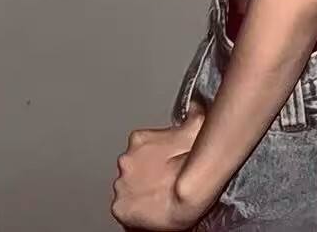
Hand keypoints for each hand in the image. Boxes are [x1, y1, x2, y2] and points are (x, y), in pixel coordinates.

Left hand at [111, 101, 212, 229]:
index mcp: (139, 140)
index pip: (142, 145)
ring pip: (128, 188)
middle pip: (134, 167)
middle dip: (145, 172)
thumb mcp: (196, 128)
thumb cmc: (191, 165)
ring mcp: (121, 185)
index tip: (166, 161)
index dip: (156, 154)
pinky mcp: (120, 208)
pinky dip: (135, 210)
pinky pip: (125, 209)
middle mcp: (126, 161)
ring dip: (140, 190)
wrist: (187, 194)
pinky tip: (151, 209)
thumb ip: (193, 114)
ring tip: (159, 195)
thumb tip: (194, 106)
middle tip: (163, 179)